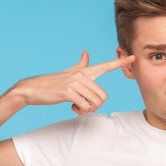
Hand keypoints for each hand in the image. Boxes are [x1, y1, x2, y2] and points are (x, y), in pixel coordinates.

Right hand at [10, 51, 135, 114]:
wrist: (31, 89)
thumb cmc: (51, 84)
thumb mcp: (68, 73)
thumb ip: (80, 65)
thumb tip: (86, 53)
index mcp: (84, 71)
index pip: (105, 66)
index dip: (120, 62)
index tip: (133, 56)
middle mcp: (82, 75)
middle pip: (103, 96)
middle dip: (95, 106)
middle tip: (82, 106)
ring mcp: (75, 82)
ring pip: (96, 103)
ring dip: (87, 110)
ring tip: (76, 106)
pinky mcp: (68, 92)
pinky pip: (85, 106)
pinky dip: (80, 111)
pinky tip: (72, 107)